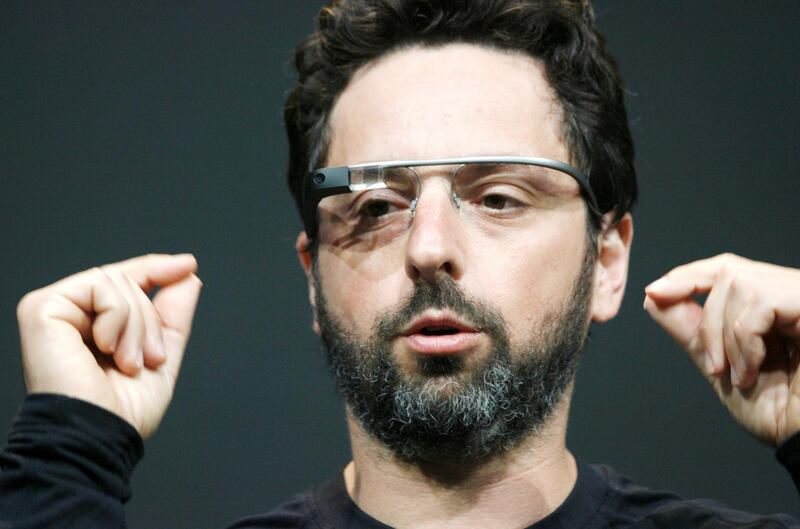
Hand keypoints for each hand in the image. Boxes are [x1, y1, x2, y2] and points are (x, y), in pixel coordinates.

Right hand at [16, 254, 201, 438]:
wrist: (100, 434)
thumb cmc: (123, 410)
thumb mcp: (161, 355)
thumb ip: (172, 314)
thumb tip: (188, 275)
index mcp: (92, 326)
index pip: (124, 283)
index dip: (156, 269)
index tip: (188, 264)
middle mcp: (69, 314)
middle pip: (126, 280)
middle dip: (150, 320)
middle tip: (149, 359)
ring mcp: (53, 309)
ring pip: (116, 281)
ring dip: (137, 325)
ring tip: (129, 363)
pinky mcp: (42, 308)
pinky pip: (99, 286)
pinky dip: (117, 318)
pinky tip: (106, 349)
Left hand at [643, 253, 799, 445]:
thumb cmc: (778, 411)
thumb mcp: (720, 366)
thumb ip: (691, 331)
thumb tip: (653, 298)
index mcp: (771, 304)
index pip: (726, 269)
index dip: (688, 275)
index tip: (654, 292)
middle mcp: (790, 293)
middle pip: (728, 271)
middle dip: (706, 318)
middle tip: (712, 363)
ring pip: (741, 284)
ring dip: (724, 335)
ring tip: (737, 374)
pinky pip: (762, 303)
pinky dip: (744, 340)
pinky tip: (752, 371)